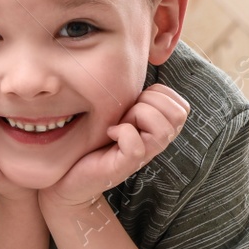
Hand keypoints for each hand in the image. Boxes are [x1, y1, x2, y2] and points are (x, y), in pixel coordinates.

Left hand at [40, 83, 190, 210]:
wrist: (68, 177)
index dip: (156, 96)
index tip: (132, 106)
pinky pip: (136, 143)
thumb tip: (141, 71)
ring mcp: (144, 156)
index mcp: (159, 129)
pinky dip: (122, 132)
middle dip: (148, 104)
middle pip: (178, 113)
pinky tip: (109, 134)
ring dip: (137, 116)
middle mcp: (157, 143)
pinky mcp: (126, 166)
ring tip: (119, 124)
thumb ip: (134, 97)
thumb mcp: (117, 112)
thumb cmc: (92, 140)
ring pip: (162, 127)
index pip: (180, 104)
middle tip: (125, 115)